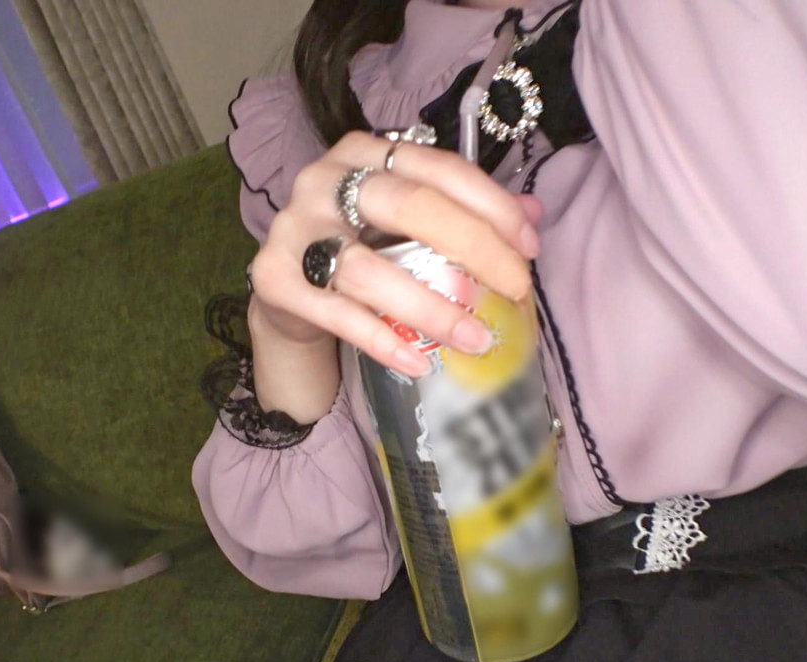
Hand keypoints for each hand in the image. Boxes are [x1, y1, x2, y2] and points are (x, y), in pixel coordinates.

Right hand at [250, 131, 542, 377]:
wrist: (286, 287)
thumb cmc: (358, 245)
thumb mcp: (408, 223)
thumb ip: (463, 213)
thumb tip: (533, 214)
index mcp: (363, 153)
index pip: (437, 168)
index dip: (491, 205)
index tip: (529, 247)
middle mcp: (323, 181)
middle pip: (407, 206)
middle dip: (472, 247)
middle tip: (513, 288)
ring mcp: (294, 229)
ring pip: (366, 268)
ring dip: (429, 306)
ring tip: (474, 337)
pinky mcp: (274, 279)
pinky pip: (336, 314)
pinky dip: (382, 341)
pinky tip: (419, 362)